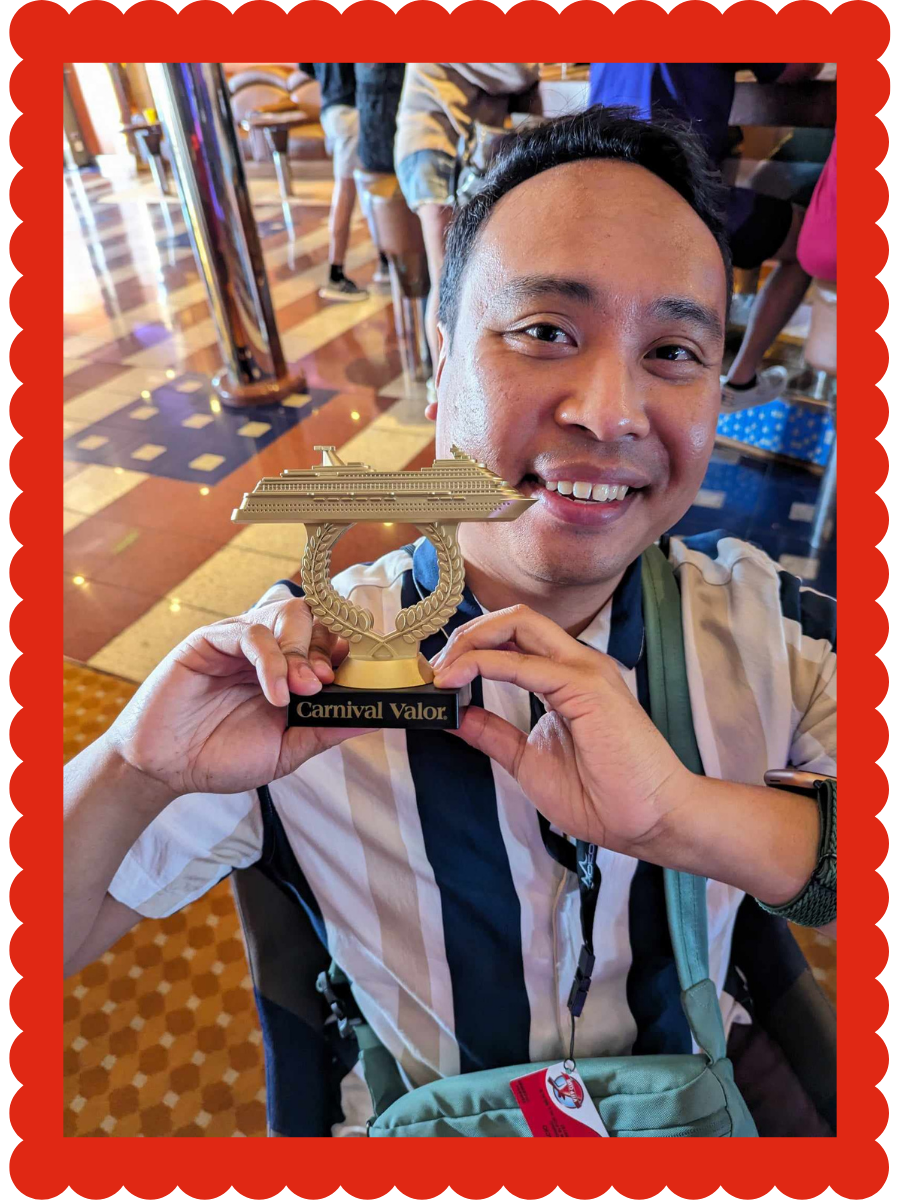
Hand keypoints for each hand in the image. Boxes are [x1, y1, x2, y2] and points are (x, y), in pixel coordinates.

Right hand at [105, 598, 361, 797]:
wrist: (167, 768)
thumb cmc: (223, 757)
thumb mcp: (286, 750)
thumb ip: (326, 730)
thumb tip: (374, 718)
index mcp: (291, 670)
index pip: (330, 639)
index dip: (348, 653)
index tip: (356, 679)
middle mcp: (270, 649)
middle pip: (313, 618)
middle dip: (324, 650)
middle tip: (323, 686)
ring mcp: (241, 641)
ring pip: (287, 614)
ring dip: (301, 651)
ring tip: (302, 691)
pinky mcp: (211, 640)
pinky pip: (250, 633)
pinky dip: (270, 662)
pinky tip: (275, 695)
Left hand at [430, 604, 688, 852]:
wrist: (652, 820)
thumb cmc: (603, 796)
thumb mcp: (529, 761)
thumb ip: (493, 734)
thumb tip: (454, 716)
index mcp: (565, 677)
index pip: (512, 638)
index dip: (469, 648)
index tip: (434, 677)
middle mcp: (575, 663)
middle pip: (512, 619)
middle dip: (465, 635)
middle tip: (432, 668)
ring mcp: (583, 669)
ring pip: (518, 623)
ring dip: (470, 641)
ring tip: (441, 671)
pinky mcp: (585, 686)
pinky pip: (524, 662)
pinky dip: (483, 663)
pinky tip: (457, 679)